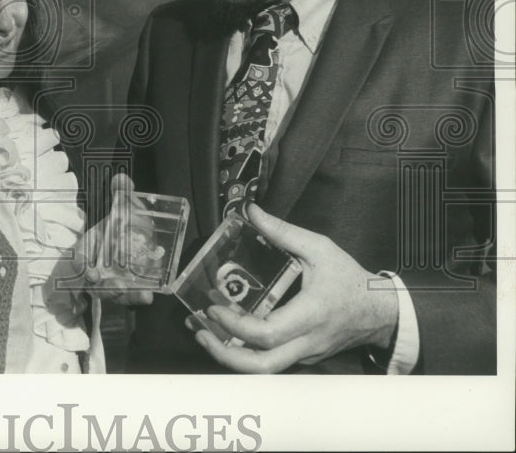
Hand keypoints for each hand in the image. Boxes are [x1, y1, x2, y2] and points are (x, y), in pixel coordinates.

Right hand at [49, 173, 154, 306]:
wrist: (126, 236)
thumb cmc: (117, 223)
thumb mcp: (118, 207)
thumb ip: (120, 194)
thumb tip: (122, 179)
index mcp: (87, 249)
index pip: (80, 259)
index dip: (82, 266)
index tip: (90, 272)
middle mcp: (96, 268)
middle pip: (97, 283)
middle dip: (107, 287)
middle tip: (119, 287)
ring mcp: (110, 280)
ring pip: (114, 293)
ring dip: (127, 295)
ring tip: (143, 295)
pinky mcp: (126, 287)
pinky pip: (129, 295)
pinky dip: (137, 296)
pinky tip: (149, 294)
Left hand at [188, 204, 398, 372]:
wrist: (380, 312)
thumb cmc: (350, 280)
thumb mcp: (319, 248)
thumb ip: (283, 231)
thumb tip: (252, 212)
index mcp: (311, 314)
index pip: (269, 334)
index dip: (236, 325)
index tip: (215, 308)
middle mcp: (307, 341)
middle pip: (262, 365)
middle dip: (224, 353)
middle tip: (200, 331)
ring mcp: (305, 354)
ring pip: (264, 369)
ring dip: (230, 356)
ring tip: (204, 334)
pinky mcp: (303, 356)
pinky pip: (271, 361)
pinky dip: (244, 352)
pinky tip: (226, 333)